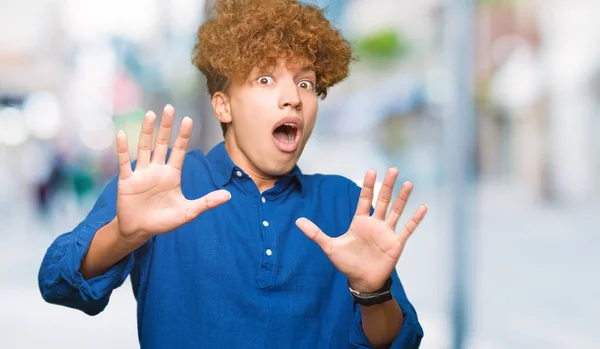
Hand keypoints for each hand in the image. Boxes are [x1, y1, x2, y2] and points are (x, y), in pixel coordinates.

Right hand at [115, 104, 230, 245]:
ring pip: (144, 148)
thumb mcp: (188, 212)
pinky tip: (123, 134)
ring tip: (150, 114)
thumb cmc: (163, 221)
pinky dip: (123, 149)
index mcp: (172, 174)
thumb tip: (228, 196)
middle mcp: (157, 170)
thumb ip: (206, 202)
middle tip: (169, 107)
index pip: (179, 151)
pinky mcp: (127, 181)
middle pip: (162, 143)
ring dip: (146, 131)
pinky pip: (125, 163)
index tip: (188, 119)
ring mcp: (142, 174)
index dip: (183, 136)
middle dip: (166, 126)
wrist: (139, 230)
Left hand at [296, 168, 426, 292]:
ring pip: (396, 211)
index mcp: (360, 222)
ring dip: (403, 198)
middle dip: (387, 185)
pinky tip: (422, 207)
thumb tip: (297, 221)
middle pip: (383, 200)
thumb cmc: (346, 264)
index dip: (368, 185)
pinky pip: (408, 229)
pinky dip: (415, 219)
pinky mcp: (396, 244)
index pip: (365, 199)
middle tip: (393, 169)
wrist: (361, 281)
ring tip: (409, 183)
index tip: (371, 170)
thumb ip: (316, 233)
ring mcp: (387, 233)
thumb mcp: (329, 247)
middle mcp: (375, 224)